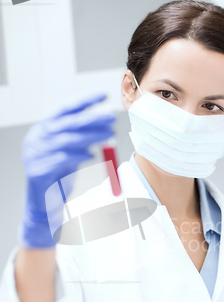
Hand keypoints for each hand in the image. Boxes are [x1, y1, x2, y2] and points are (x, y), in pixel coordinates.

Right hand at [20, 94, 114, 247]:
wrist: (43, 205)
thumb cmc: (58, 178)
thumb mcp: (70, 154)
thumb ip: (82, 140)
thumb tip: (105, 127)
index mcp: (43, 129)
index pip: (64, 109)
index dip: (85, 101)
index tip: (104, 96)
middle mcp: (36, 138)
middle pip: (67, 123)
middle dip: (92, 118)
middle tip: (111, 118)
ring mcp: (34, 154)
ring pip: (66, 139)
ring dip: (90, 136)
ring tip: (108, 135)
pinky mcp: (37, 171)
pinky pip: (61, 160)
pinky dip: (78, 156)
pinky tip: (91, 156)